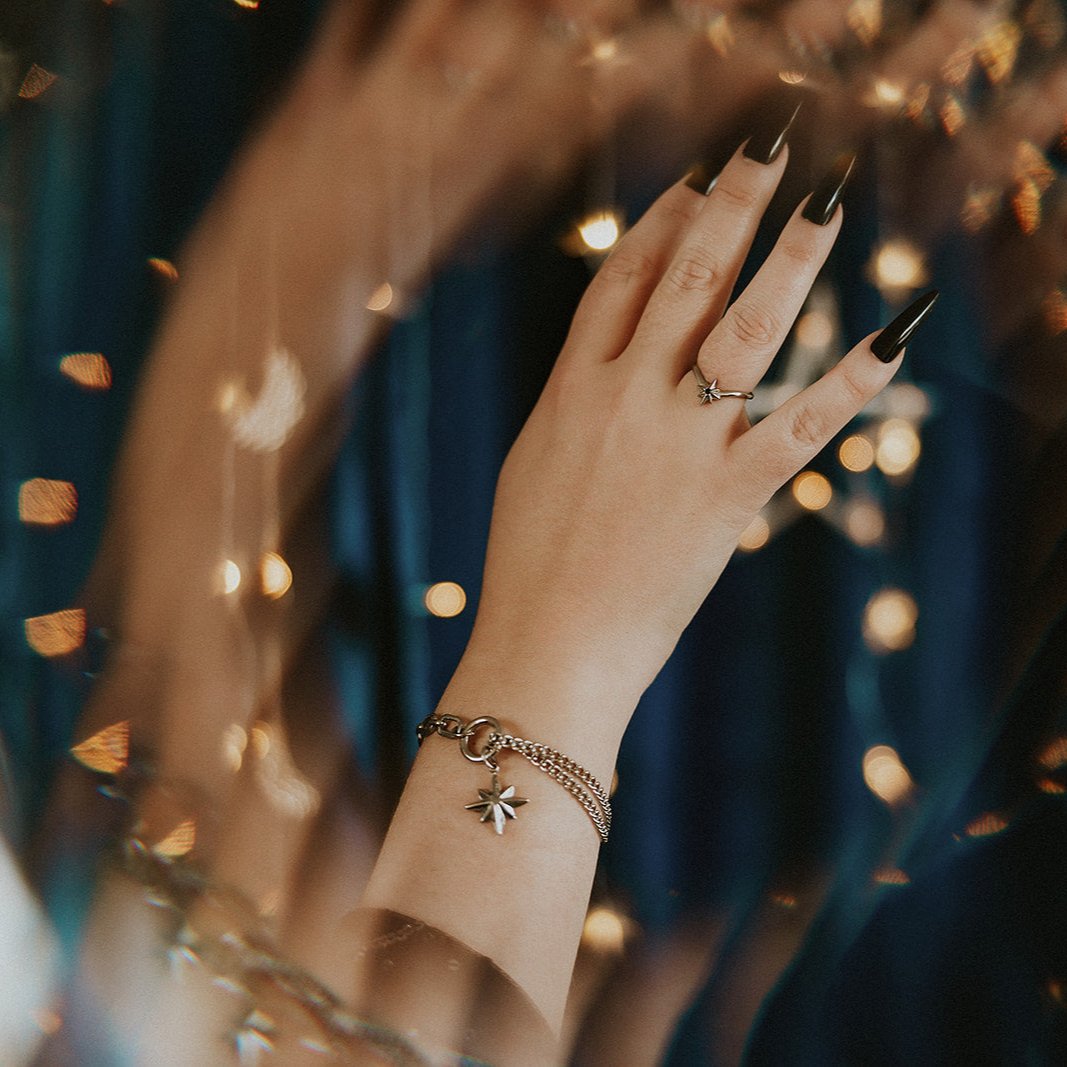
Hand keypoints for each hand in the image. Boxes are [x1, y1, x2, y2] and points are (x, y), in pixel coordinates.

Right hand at [464, 145, 922, 728]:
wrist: (549, 641)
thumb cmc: (531, 561)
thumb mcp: (536, 462)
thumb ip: (573, 402)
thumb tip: (602, 363)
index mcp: (572, 388)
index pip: (620, 279)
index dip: (662, 222)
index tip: (696, 185)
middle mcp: (625, 398)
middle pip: (683, 278)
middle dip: (729, 205)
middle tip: (768, 150)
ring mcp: (676, 443)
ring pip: (742, 329)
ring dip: (791, 260)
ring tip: (828, 204)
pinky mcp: (723, 495)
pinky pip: (797, 427)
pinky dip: (849, 385)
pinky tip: (890, 340)